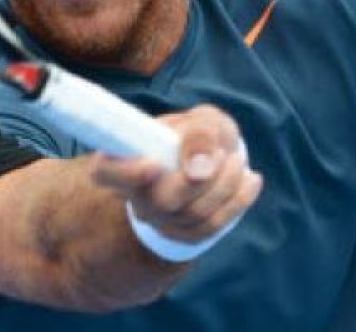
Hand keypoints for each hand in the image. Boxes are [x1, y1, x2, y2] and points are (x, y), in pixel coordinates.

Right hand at [91, 104, 261, 244]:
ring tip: (238, 160)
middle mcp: (137, 196)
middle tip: (224, 153)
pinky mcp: (185, 235)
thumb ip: (200, 133)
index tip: (153, 164)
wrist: (213, 160)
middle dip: (204, 177)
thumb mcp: (203, 120)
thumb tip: (200, 166)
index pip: (105, 172)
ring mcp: (160, 220)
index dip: (124, 172)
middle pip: (163, 200)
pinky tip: (250, 180)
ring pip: (194, 213)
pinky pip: (212, 226)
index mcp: (127, 160)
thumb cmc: (200, 135)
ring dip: (226, 184)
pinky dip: (238, 201)